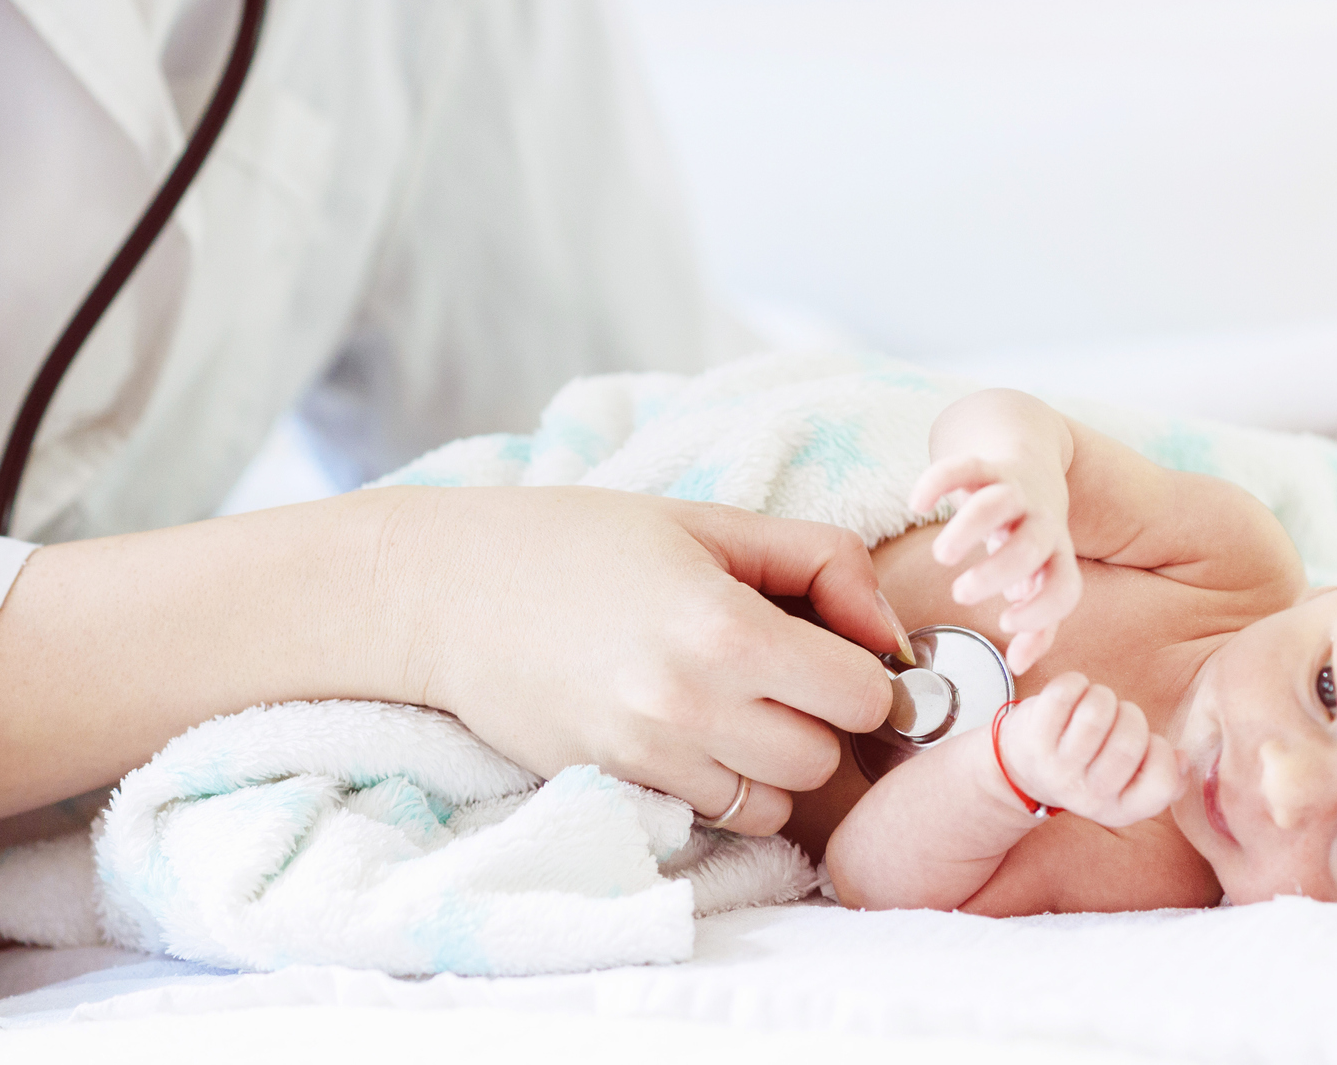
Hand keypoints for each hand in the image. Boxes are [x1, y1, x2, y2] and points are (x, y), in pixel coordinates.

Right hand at [393, 486, 900, 835]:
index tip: (835, 647)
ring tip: (735, 705)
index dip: (864, 670)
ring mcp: (647, 758)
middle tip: (783, 675)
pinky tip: (692, 732)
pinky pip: (715, 815)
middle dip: (821, 720)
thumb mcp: (709, 522)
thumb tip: (890, 634)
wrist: (446, 592)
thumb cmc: (581, 542)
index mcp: (724, 627)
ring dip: (775, 762)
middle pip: (826, 760)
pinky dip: (723, 785)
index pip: (863, 695)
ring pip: (777, 802)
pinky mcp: (613, 787)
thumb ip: (821, 561)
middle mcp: (689, 705)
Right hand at [910, 453, 1081, 673]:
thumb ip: (1035, 623)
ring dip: (970, 528)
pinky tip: (918, 503)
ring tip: (942, 556)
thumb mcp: (1040, 575)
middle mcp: (1040, 521)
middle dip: (998, 572)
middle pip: (1033, 544)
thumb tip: (1018, 666)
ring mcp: (1014, 491)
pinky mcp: (985, 465)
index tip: (1004, 621)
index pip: (1065, 585)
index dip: (1041, 610)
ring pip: (999, 502)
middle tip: (962, 593)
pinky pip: (964, 466)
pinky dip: (938, 482)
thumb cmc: (1029, 532)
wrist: (1029, 454)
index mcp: (1055, 555)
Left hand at [992, 672, 1182, 828]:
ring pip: (1097, 713)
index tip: (1146, 743)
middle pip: (1130, 742)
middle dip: (1131, 716)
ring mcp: (1057, 767)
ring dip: (1102, 697)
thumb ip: (1166, 778)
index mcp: (1120, 810)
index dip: (1162, 751)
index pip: (1162, 782)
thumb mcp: (1128, 786)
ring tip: (1095, 704)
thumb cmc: (1089, 767)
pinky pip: (1065, 692)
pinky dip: (1075, 682)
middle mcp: (1088, 795)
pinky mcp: (1033, 736)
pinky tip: (1073, 694)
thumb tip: (1181, 758)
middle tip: (1119, 717)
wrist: (1021, 770)